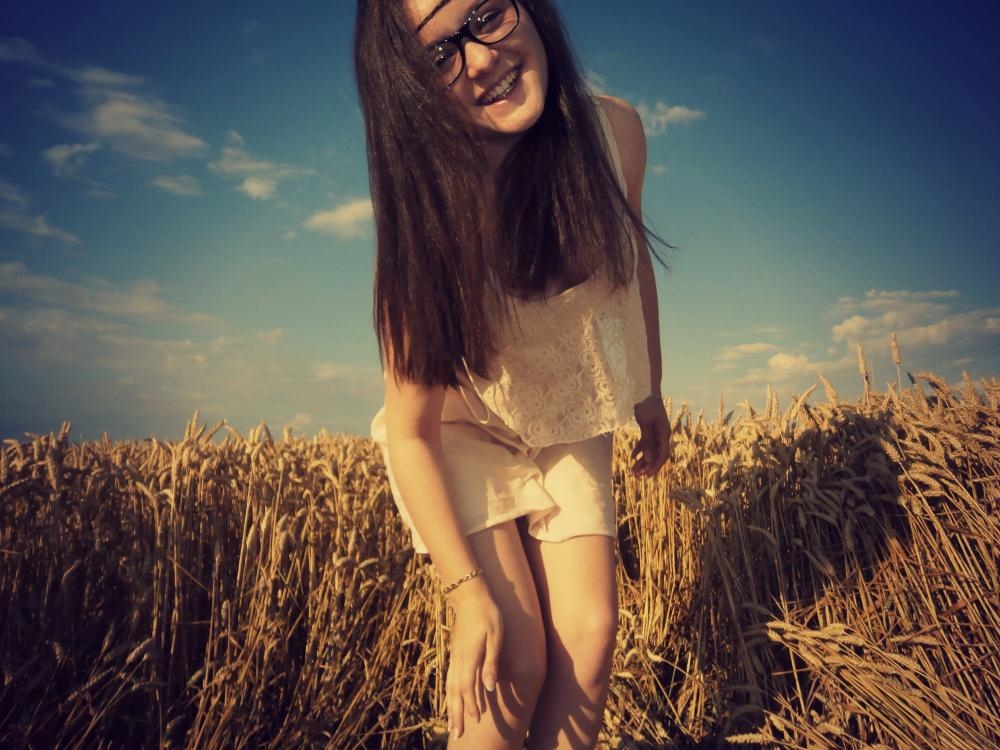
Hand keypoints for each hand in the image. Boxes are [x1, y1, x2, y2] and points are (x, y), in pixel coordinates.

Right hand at [445, 579, 502, 739]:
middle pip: (455, 691)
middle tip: (457, 733)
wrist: (469, 596)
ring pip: (450, 686)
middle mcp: (459, 659)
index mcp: (469, 656)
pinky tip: (451, 699)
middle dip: (456, 713)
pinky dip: (450, 693)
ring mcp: (455, 656)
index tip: (475, 720)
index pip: (467, 687)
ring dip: (451, 706)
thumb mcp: (496, 637)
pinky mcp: (455, 653)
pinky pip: (450, 678)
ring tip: (452, 723)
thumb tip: (489, 687)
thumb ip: (491, 662)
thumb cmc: (488, 614)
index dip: (471, 705)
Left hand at [631, 394, 670, 476]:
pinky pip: (646, 443)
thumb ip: (646, 441)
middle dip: (647, 466)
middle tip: (636, 476)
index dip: (654, 466)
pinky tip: (632, 456)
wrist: (646, 391)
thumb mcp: (645, 423)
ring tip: (632, 470)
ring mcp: (657, 433)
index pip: (662, 455)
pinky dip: (640, 450)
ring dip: (642, 461)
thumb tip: (647, 458)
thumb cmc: (647, 406)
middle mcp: (663, 435)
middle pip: (656, 455)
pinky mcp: (650, 430)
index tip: (646, 475)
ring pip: (650, 451)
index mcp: (664, 434)